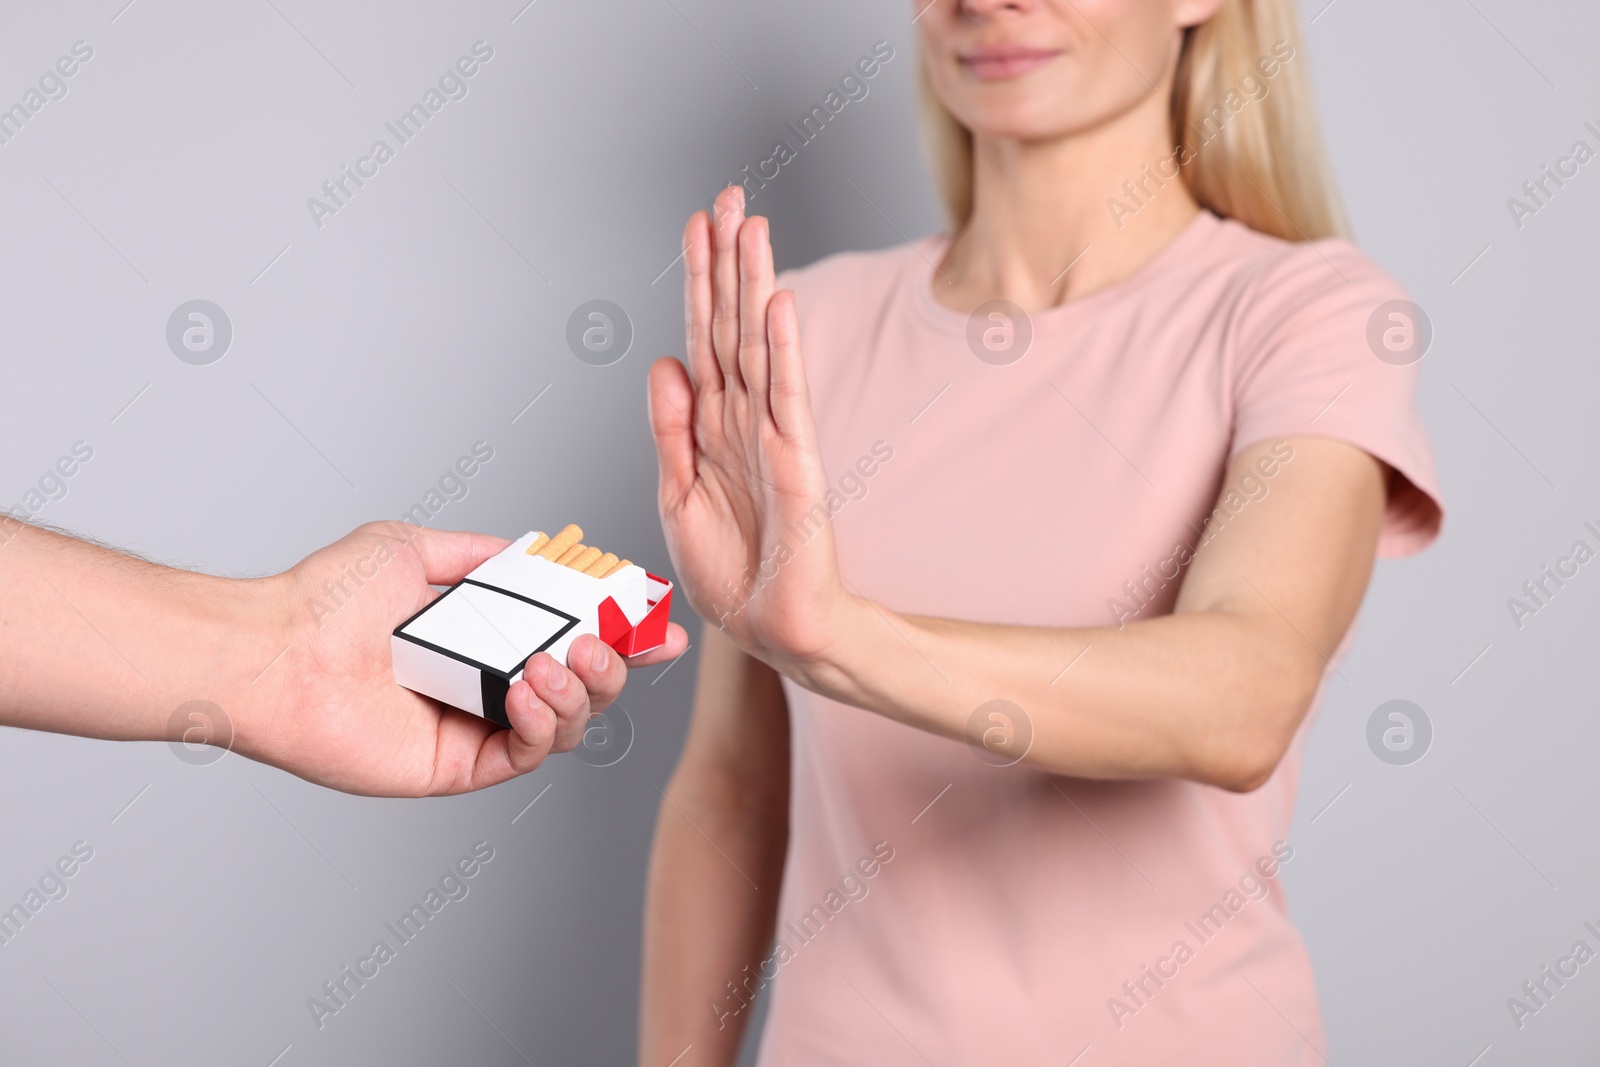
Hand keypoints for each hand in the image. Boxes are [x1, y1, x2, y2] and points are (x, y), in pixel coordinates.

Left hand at [237, 521, 687, 796]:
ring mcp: (475, 726)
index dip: (621, 631)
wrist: (277, 650)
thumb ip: (481, 554)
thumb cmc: (329, 598)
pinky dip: (544, 723)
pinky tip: (529, 691)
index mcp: (481, 635)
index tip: (659, 622)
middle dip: (614, 663)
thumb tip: (538, 549)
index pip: (569, 635)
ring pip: (567, 722)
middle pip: (584, 684)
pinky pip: (526, 752)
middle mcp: (485, 682)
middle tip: (610, 640)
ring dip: (580, 690)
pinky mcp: (458, 766)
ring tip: (555, 662)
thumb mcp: (415, 546)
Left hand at [647, 186, 850, 672]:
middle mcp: (743, 418)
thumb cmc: (731, 570)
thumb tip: (664, 363)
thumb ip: (671, 429)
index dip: (700, 281)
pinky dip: (783, 349)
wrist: (771, 627)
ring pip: (759, 345)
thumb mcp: (677, 495)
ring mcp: (773, 435)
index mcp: (712, 425)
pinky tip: (780, 304)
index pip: (704, 336)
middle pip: (732, 324)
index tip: (698, 225)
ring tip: (753, 226)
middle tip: (729, 197)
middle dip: (729, 260)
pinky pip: (787, 396)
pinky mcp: (797, 463)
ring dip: (755, 284)